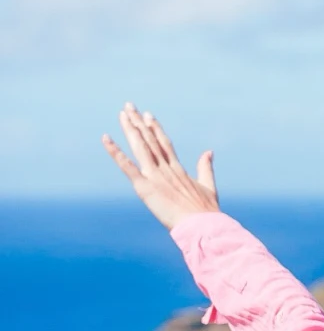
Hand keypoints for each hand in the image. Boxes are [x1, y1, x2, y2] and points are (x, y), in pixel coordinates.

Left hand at [102, 104, 219, 231]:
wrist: (202, 224)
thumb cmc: (206, 211)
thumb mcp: (208, 186)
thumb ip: (205, 167)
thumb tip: (209, 151)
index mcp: (178, 169)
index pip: (164, 143)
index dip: (155, 128)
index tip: (148, 115)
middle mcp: (165, 168)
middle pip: (149, 139)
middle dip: (138, 122)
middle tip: (129, 106)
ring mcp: (154, 175)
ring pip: (140, 146)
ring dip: (130, 129)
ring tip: (122, 114)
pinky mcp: (145, 186)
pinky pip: (126, 166)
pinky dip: (115, 152)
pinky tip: (106, 138)